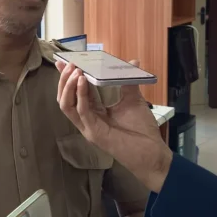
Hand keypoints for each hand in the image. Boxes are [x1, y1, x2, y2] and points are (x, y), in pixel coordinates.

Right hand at [55, 61, 172, 192]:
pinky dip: (80, 95)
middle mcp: (87, 120)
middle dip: (64, 80)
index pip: (74, 94)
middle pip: (65, 99)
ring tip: (75, 71)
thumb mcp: (133, 100)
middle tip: (69, 64)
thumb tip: (133, 62)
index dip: (68, 78)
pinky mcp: (94, 133)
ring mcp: (88, 127)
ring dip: (68, 86)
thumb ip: (128, 82)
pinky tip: (82, 81)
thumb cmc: (142, 131)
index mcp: (93, 113)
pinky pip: (82, 111)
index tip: (64, 62)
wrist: (153, 154)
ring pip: (67, 106)